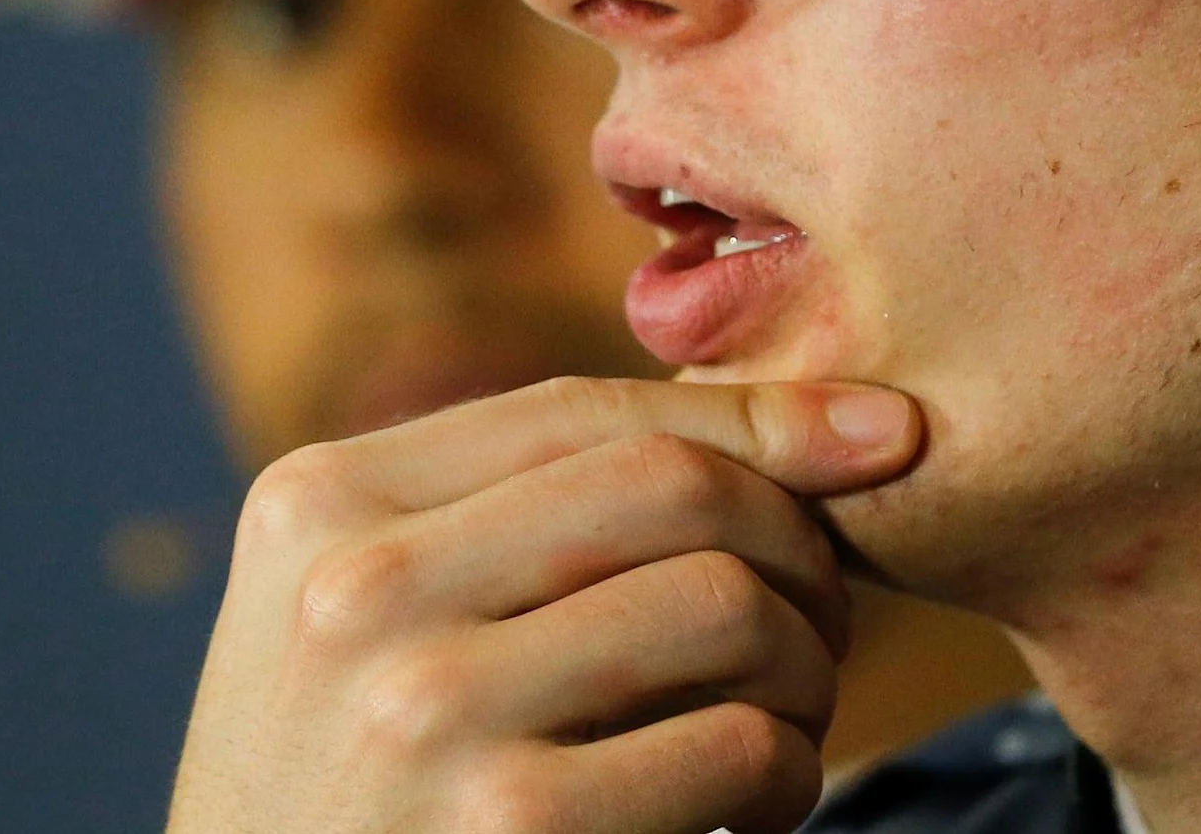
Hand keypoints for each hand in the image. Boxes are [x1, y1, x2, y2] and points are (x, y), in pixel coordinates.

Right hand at [165, 375, 924, 833]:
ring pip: (726, 604)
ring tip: (782, 732)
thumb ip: (490, 524)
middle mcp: (360, 589)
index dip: (751, 414)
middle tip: (820, 630)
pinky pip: (736, 746)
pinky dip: (786, 778)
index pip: (579, 408)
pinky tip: (755, 820)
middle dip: (795, 545)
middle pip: (672, 486)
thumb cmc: (347, 807)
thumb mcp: (350, 634)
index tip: (881, 434)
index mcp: (318, 506)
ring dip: (803, 671)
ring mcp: (426, 709)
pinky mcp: (510, 827)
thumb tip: (777, 423)